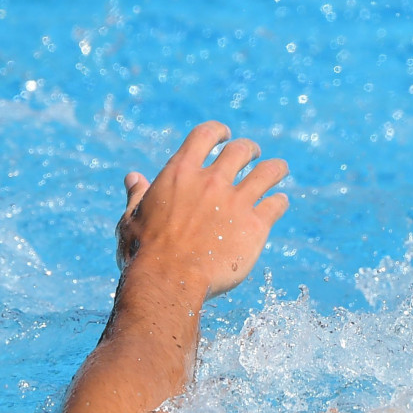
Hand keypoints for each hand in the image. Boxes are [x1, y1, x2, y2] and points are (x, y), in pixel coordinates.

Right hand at [113, 121, 288, 297]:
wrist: (168, 280)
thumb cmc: (144, 252)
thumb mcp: (132, 219)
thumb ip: (138, 195)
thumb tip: (133, 178)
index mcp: (181, 172)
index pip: (205, 135)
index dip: (218, 131)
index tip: (225, 135)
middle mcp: (212, 181)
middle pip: (241, 150)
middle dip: (249, 148)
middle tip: (252, 153)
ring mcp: (236, 202)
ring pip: (268, 172)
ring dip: (276, 167)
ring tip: (279, 169)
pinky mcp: (255, 226)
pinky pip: (276, 204)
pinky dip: (280, 201)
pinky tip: (279, 202)